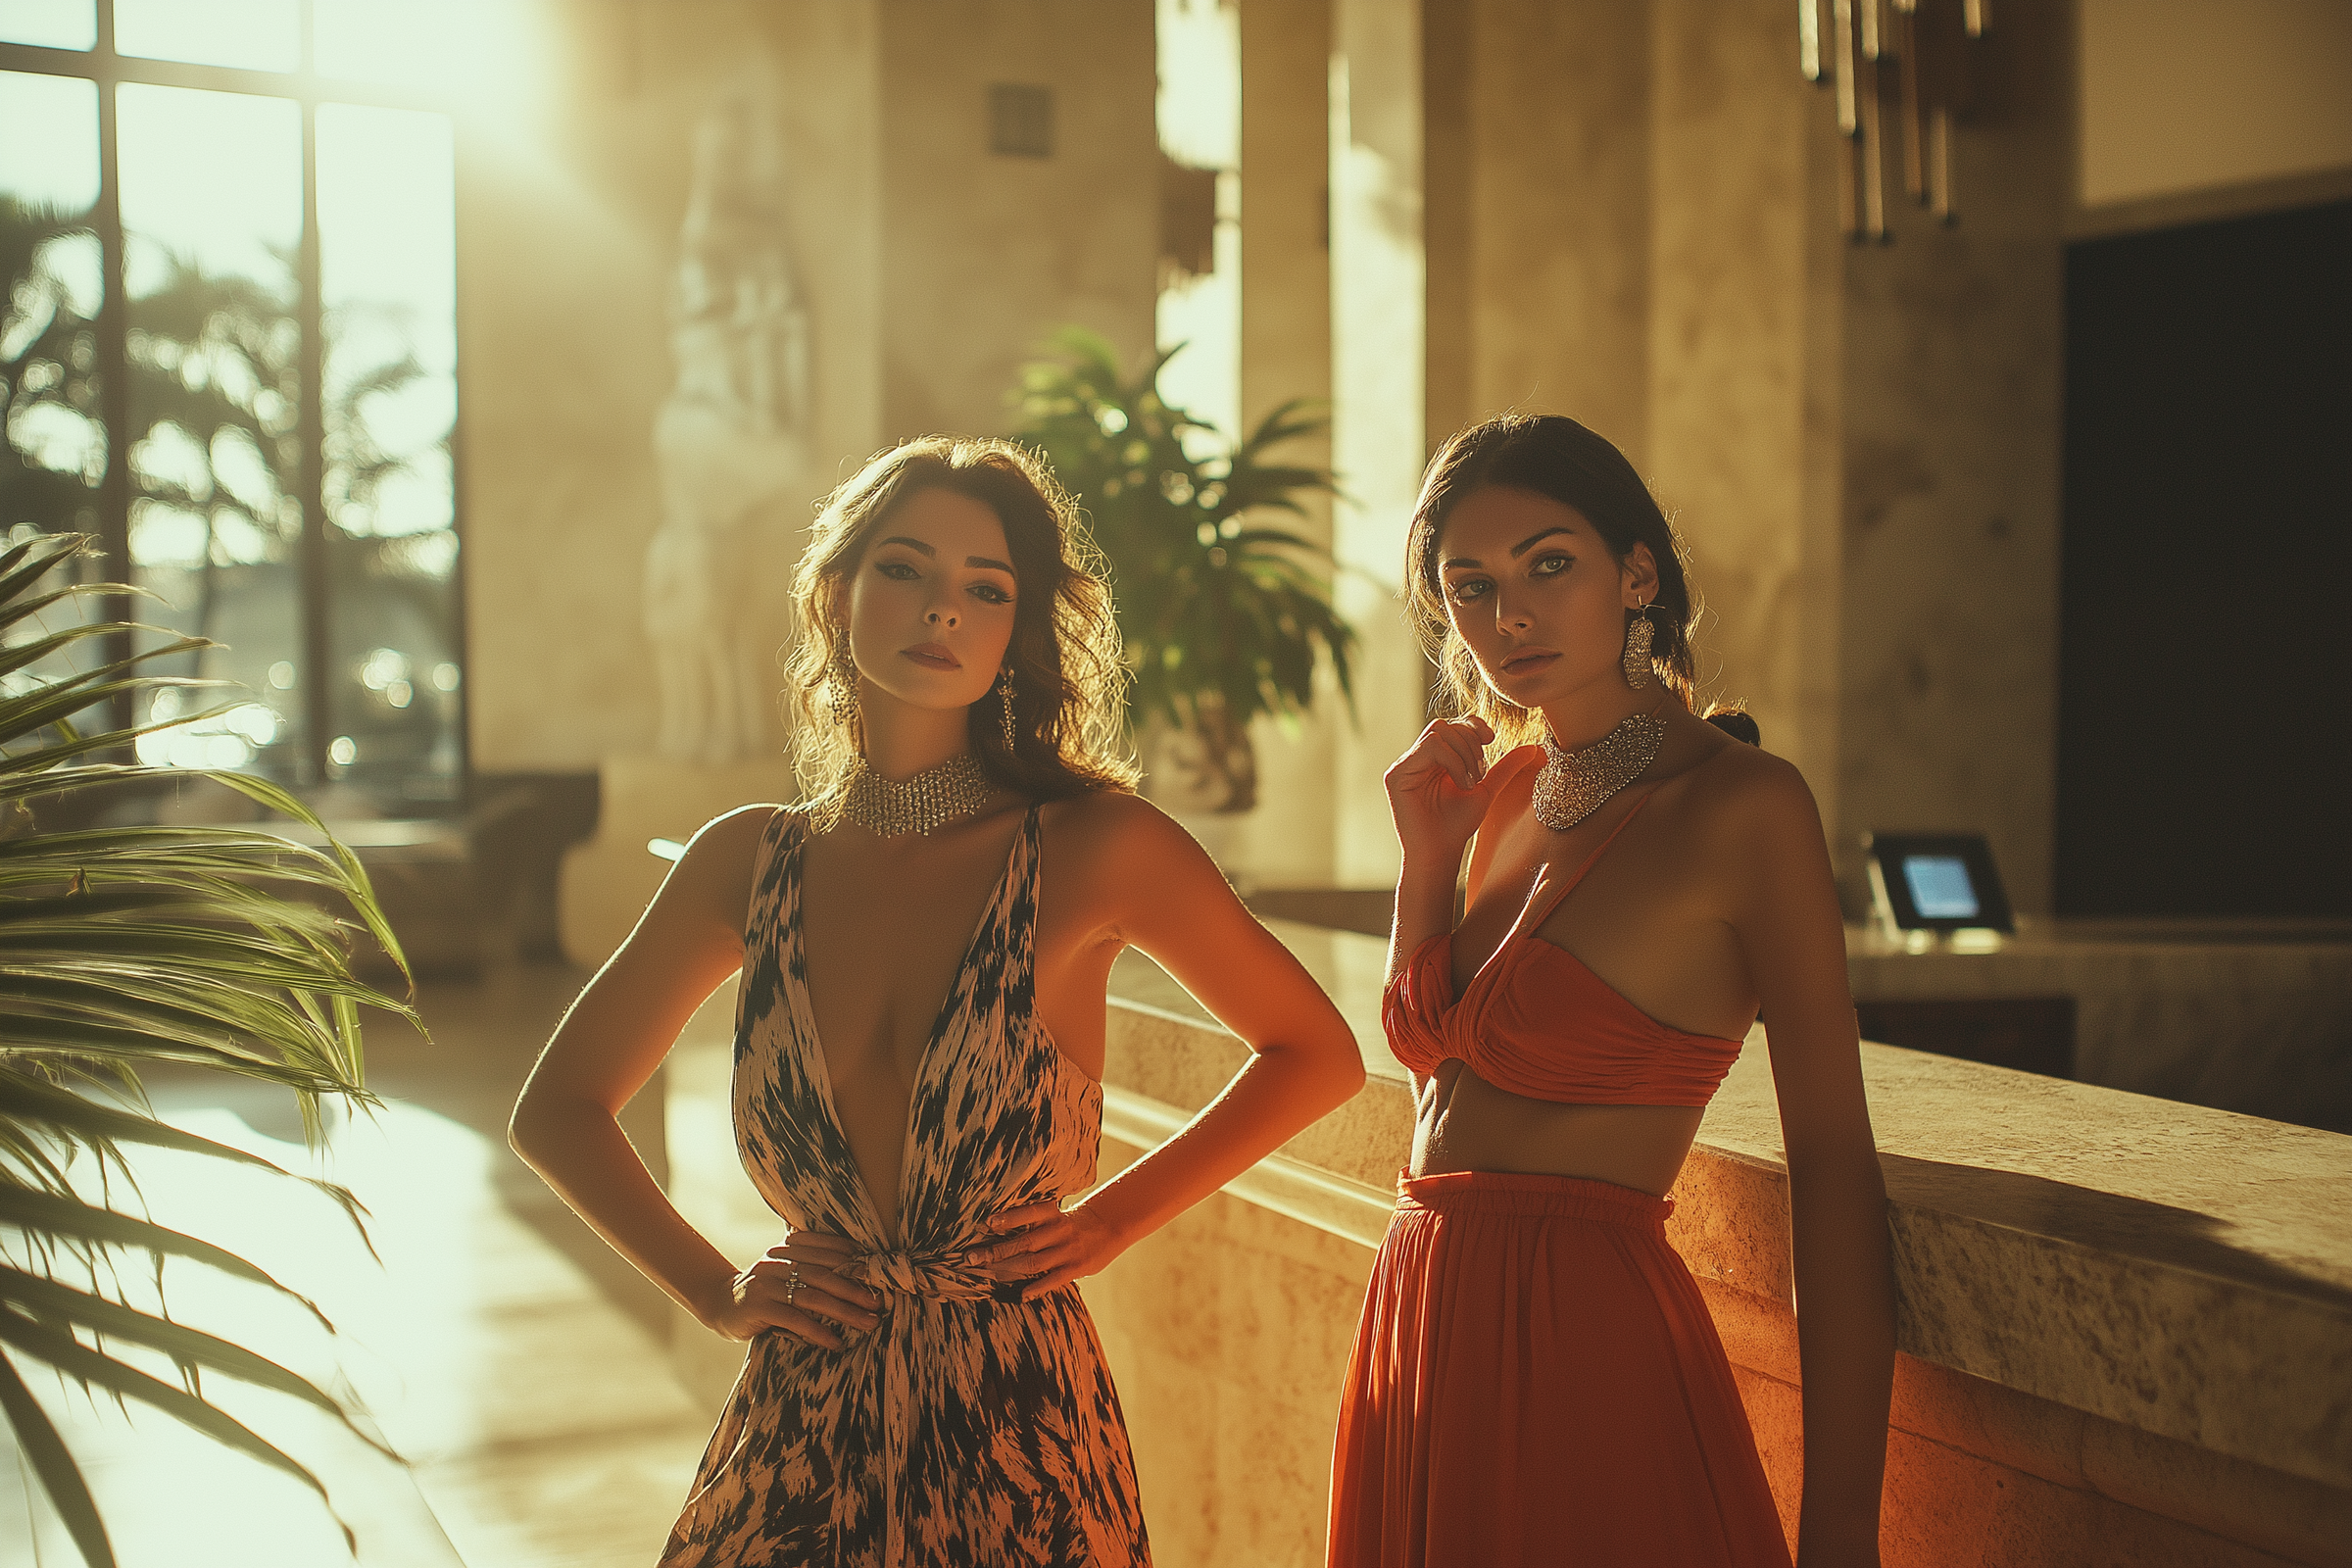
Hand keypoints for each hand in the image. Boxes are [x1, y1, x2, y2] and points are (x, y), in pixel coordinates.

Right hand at [704, 1229, 880, 1349]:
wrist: (721, 1305)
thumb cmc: (766, 1291)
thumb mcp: (786, 1273)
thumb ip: (812, 1269)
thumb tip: (860, 1275)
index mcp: (788, 1247)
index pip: (826, 1249)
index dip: (853, 1260)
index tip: (877, 1274)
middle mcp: (777, 1261)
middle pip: (824, 1274)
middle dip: (855, 1290)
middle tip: (878, 1304)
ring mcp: (766, 1283)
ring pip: (813, 1296)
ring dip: (844, 1311)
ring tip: (867, 1323)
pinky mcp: (758, 1307)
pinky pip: (794, 1319)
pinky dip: (817, 1331)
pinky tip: (835, 1341)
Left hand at [973, 1201, 1123, 1300]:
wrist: (1109, 1227)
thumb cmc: (1069, 1221)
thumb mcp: (1054, 1212)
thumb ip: (1030, 1219)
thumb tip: (991, 1225)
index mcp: (1052, 1213)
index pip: (1028, 1213)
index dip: (1009, 1218)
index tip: (987, 1223)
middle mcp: (1058, 1231)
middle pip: (1023, 1242)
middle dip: (995, 1250)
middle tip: (970, 1257)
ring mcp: (1067, 1251)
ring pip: (1032, 1263)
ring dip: (1007, 1270)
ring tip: (986, 1274)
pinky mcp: (1076, 1268)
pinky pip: (1053, 1280)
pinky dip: (1036, 1288)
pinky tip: (1021, 1294)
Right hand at [1384, 716, 1503, 859]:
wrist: (1441, 854)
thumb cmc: (1458, 826)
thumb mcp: (1486, 791)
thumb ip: (1505, 768)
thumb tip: (1534, 748)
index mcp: (1434, 760)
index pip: (1452, 726)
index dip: (1472, 725)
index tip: (1492, 739)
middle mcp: (1417, 759)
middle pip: (1445, 725)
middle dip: (1471, 744)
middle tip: (1481, 774)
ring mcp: (1404, 766)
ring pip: (1438, 733)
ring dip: (1463, 753)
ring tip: (1471, 781)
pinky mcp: (1396, 775)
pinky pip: (1429, 747)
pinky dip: (1453, 761)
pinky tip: (1461, 784)